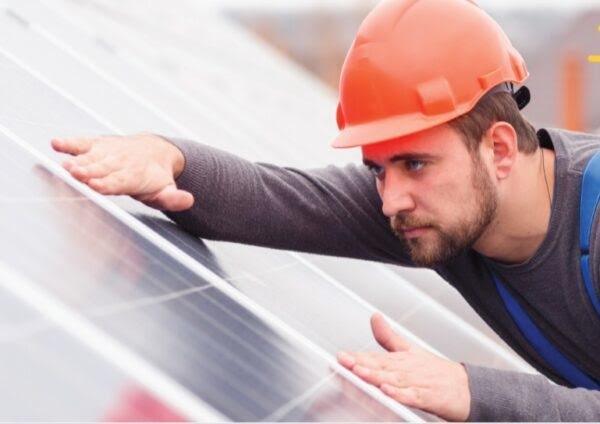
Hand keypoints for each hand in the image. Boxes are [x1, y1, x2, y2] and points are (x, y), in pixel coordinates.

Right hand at [51, 133, 193, 211]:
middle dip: (89, 172)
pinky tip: (56, 144)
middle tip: (76, 174)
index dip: (107, 183)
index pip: (119, 181)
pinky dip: (70, 143)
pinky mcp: (98, 145)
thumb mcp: (167, 190)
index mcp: (135, 176)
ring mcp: (108, 152)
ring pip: (91, 157)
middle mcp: (120, 162)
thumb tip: (189, 200)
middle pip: (102, 169)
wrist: (156, 150)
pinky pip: (83, 143)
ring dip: (77, 161)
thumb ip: (174, 198)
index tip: (96, 185)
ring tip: (65, 165)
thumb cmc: (157, 177)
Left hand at [337, 313, 470, 420]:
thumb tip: (375, 317)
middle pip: (382, 367)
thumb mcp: (410, 350)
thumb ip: (388, 337)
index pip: (375, 357)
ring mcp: (417, 383)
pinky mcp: (428, 397)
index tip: (341, 355)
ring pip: (394, 379)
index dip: (357, 357)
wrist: (466, 388)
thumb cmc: (436, 372)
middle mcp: (407, 369)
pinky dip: (400, 394)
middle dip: (362, 364)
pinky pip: (412, 396)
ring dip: (377, 376)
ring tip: (361, 372)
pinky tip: (388, 391)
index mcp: (401, 359)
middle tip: (346, 362)